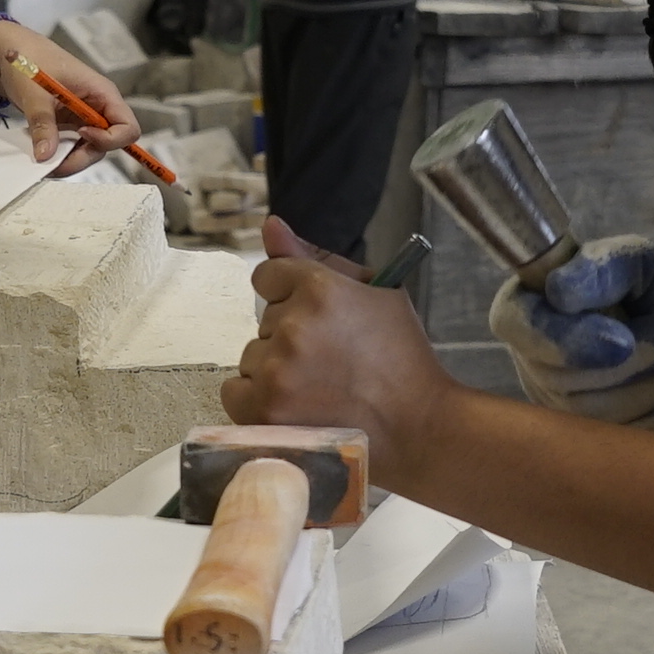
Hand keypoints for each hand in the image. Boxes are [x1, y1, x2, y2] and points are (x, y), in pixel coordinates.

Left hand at [0, 19, 141, 175]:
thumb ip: (42, 123)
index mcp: (101, 93)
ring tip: (43, 161)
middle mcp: (97, 108)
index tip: (80, 135)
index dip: (109, 139)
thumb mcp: (35, 92)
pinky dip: (57, 154)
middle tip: (54, 163)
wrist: (9, 52)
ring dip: (68, 160)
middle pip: (106, 146)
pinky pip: (70, 146)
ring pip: (87, 150)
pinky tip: (40, 151)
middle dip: (82, 158)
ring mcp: (82, 118)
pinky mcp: (67, 124)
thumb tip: (46, 155)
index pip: (127, 128)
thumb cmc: (29, 59)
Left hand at [226, 218, 460, 465]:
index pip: (268, 275)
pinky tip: (296, 407)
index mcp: (320, 288)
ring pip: (251, 356)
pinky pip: (235, 392)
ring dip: (275, 369)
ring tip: (320, 390)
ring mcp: (277, 370)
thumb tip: (270, 225)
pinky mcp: (264, 410)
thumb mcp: (375, 294)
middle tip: (332, 362)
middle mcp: (293, 325)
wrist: (418, 428)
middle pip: (262, 320)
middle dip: (289, 336)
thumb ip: (316, 256)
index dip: (291, 297)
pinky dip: (258, 400)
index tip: (317, 322)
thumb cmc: (401, 359)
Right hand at [484, 235, 653, 435]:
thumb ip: (602, 267)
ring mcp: (560, 412)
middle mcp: (532, 366)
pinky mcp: (595, 446)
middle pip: (570, 380)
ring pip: (603, 416)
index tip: (623, 342)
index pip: (520, 328)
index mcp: (523, 311)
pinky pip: (631, 443)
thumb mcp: (633, 261)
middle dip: (645, 356)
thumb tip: (560, 292)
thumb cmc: (647, 289)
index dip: (567, 342)